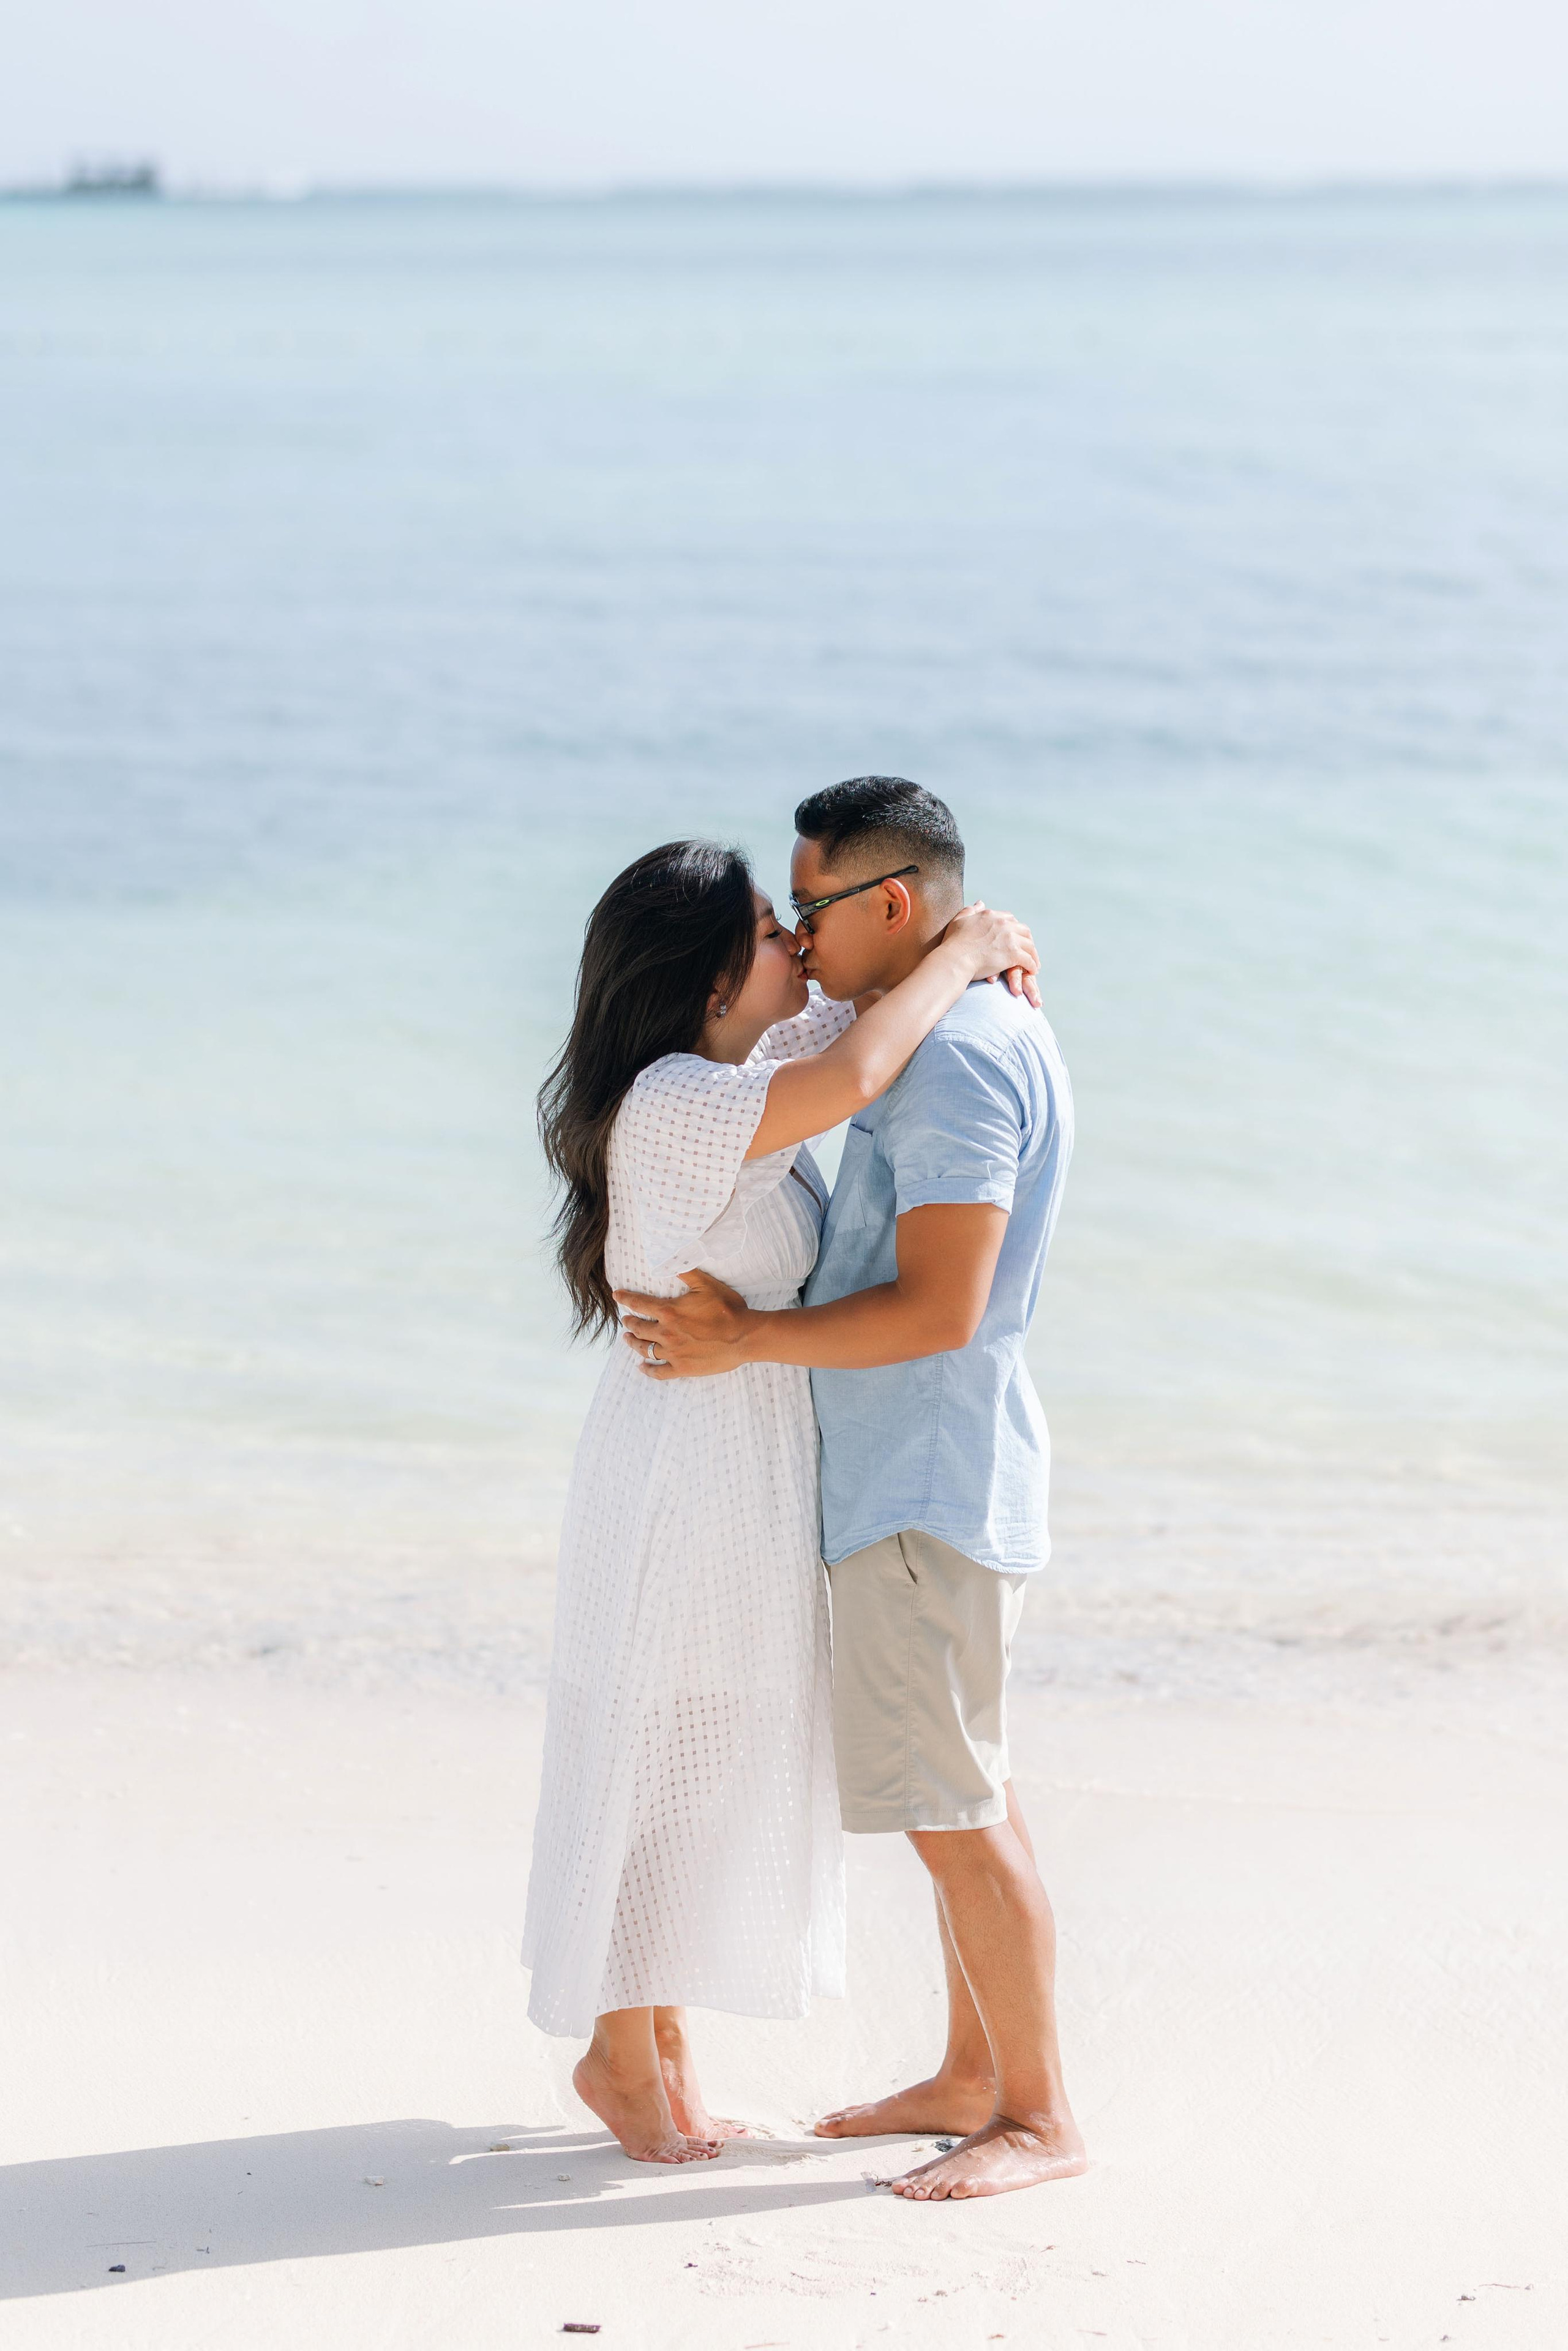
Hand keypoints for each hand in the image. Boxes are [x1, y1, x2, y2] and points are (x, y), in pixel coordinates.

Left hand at [614, 1269, 756, 1378]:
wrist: (743, 1336)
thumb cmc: (727, 1309)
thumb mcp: (707, 1284)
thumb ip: (686, 1272)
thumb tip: (671, 1260)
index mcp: (669, 1312)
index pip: (640, 1303)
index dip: (626, 1298)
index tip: (617, 1296)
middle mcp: (666, 1333)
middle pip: (639, 1328)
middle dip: (629, 1322)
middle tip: (625, 1320)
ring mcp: (673, 1353)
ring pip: (645, 1349)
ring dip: (633, 1343)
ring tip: (627, 1338)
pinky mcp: (682, 1368)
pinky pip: (659, 1372)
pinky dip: (648, 1370)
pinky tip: (642, 1367)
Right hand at [943, 902, 1040, 1005]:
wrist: (954, 959)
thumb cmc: (953, 943)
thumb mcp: (959, 920)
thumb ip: (971, 910)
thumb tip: (981, 902)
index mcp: (991, 915)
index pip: (1010, 919)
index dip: (1014, 929)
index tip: (1015, 938)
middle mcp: (1003, 924)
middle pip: (1023, 930)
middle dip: (1027, 941)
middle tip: (1028, 951)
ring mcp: (1009, 938)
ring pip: (1029, 945)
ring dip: (1033, 955)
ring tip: (1033, 963)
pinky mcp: (1013, 954)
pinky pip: (1028, 960)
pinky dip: (1032, 966)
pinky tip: (1032, 971)